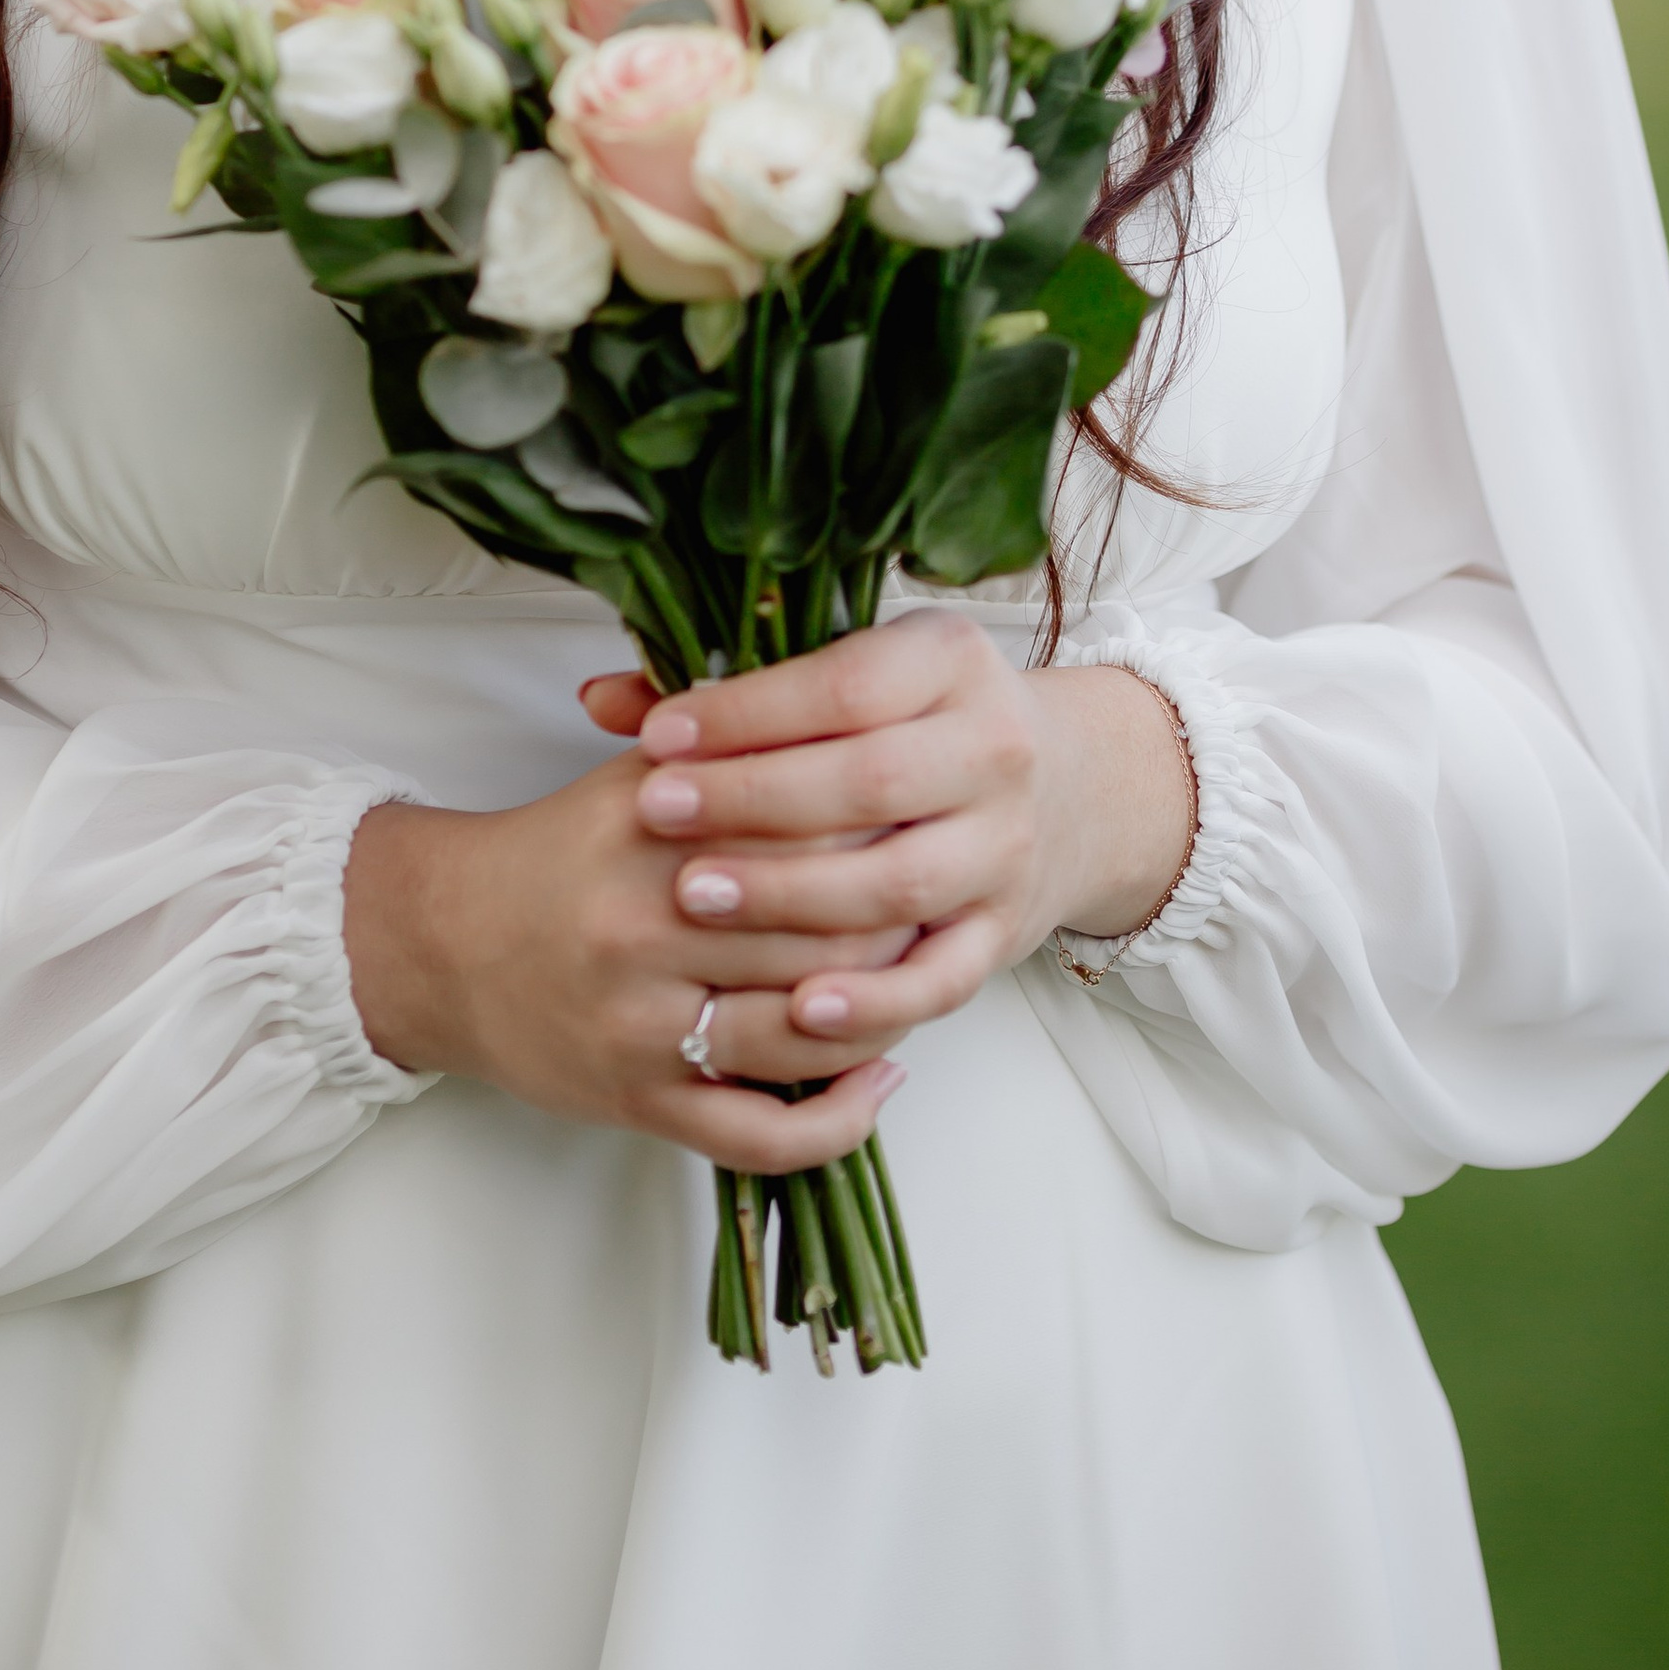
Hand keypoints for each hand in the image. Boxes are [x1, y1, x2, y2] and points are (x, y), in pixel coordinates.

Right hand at [341, 757, 910, 1175]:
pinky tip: (881, 1079)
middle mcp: (646, 924)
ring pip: (802, 1034)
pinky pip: (760, 1134)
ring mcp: (643, 1022)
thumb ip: (731, 743)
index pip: (802, 826)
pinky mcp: (640, 1100)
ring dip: (880, 1014)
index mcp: (653, 828)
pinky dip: (838, 1119)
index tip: (923, 822)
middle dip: (896, 923)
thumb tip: (850, 712)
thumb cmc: (561, 855)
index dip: (878, 829)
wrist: (442, 944)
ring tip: (918, 983)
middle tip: (943, 904)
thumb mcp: (636, 778)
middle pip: (817, 929)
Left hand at [580, 615, 1194, 1064]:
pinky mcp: (1004, 935)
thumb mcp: (854, 675)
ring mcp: (1005, 849)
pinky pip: (940, 979)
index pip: (847, 685)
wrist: (1067, 789)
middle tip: (657, 812)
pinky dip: (872, 1000)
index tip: (658, 734)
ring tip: (694, 896)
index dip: (747, 712)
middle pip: (870, 781)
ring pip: (897, 883)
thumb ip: (735, 690)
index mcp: (953, 662)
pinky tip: (799, 1007)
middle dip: (753, 800)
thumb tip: (601, 699)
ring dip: (790, 896)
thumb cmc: (919, 725)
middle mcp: (994, 749)